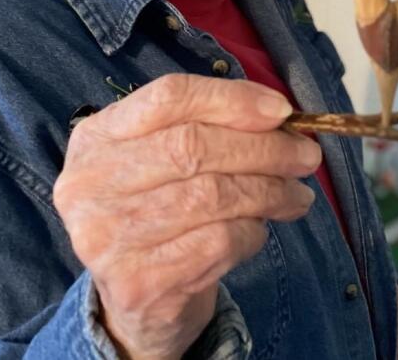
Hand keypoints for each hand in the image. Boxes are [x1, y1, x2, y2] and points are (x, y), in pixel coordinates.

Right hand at [53, 73, 319, 359]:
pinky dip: (253, 232)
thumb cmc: (160, 208)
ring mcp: (108, 236)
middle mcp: (91, 183)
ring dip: (271, 191)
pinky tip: (259, 229)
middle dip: (264, 148)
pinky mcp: (138, 282)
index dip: (231, 99)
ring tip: (297, 194)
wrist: (136, 300)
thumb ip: (209, 126)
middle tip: (306, 156)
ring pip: (213, 195)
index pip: (168, 97)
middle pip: (193, 146)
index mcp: (98, 136)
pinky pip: (219, 242)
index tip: (282, 111)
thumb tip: (278, 114)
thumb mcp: (164, 157)